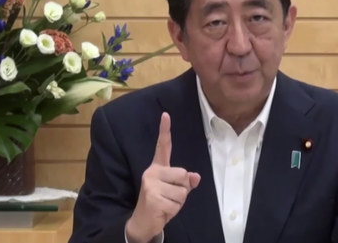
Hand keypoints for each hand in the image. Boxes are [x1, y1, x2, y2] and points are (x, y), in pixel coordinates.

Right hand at [126, 112, 200, 242]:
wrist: (143, 222)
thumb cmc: (160, 203)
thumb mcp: (175, 191)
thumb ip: (185, 182)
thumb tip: (195, 177)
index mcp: (157, 168)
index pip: (163, 147)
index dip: (165, 130)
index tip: (166, 114)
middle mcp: (151, 172)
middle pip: (183, 174)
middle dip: (182, 190)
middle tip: (169, 197)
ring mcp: (151, 184)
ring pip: (182, 190)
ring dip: (179, 202)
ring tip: (166, 204)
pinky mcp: (153, 197)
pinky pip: (177, 203)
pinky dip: (174, 210)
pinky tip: (163, 211)